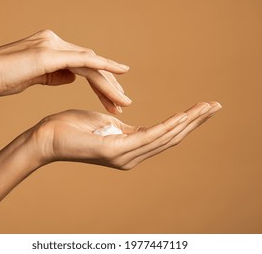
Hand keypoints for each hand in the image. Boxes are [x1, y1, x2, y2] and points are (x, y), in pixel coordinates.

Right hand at [0, 29, 131, 113]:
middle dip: (109, 86)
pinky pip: (84, 60)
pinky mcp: (49, 54)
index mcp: (51, 47)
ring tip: (123, 102)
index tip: (112, 99)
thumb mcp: (33, 76)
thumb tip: (72, 77)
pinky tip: (120, 74)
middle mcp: (55, 41)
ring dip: (109, 84)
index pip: (83, 65)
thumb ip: (54, 74)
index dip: (100, 83)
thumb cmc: (0, 79)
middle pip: (91, 64)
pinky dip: (104, 67)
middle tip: (123, 103)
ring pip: (91, 64)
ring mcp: (52, 45)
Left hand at [30, 101, 221, 169]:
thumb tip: (126, 123)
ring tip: (207, 108)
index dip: (186, 121)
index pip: (164, 134)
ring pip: (164, 137)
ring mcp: (124, 155)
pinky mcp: (115, 150)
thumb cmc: (71, 128)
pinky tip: (183, 116)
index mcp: (129, 148)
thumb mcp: (103, 124)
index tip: (203, 107)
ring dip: (188, 122)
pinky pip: (148, 136)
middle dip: (195, 122)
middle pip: (171, 137)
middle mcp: (131, 156)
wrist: (46, 137)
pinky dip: (168, 126)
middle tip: (216, 105)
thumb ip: (120, 127)